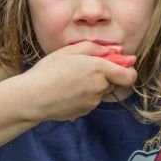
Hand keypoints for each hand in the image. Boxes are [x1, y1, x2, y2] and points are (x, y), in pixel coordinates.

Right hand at [19, 41, 136, 121]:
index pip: (129, 75)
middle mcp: (99, 87)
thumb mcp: (70, 50)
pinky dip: (84, 95)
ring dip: (93, 85)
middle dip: (106, 75)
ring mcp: (92, 102)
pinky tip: (67, 90)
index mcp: (99, 69)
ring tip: (71, 79)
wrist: (31, 97)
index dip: (127, 69)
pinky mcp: (84, 112)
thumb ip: (96, 48)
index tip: (119, 63)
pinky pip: (90, 100)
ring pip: (101, 91)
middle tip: (85, 68)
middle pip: (114, 82)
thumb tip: (116, 50)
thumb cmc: (48, 71)